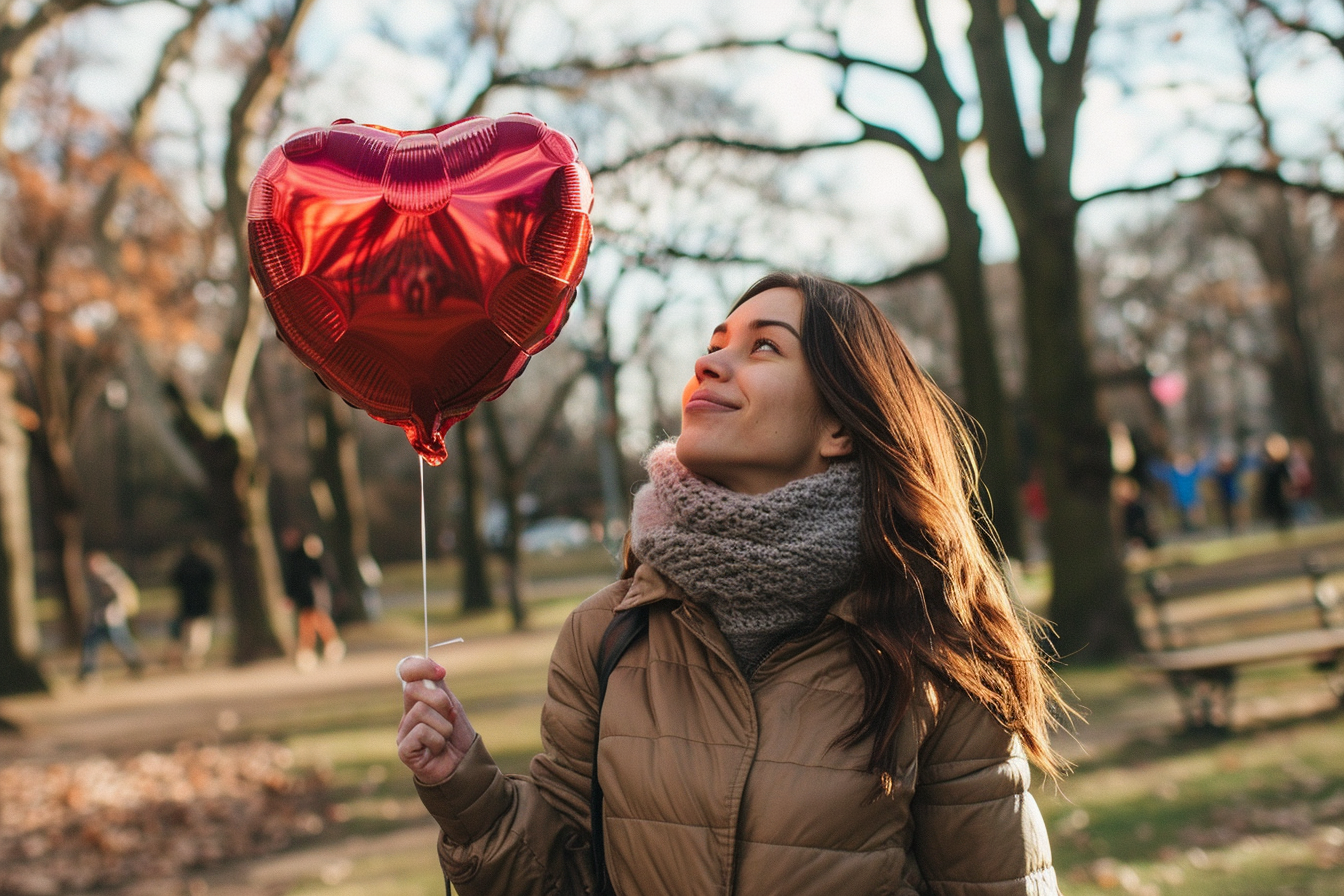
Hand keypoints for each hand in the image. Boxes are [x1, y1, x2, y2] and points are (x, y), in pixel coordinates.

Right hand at [396, 655, 476, 784]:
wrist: (465, 765)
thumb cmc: (458, 737)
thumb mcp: (451, 705)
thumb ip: (438, 687)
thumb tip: (432, 667)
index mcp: (416, 700)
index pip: (407, 672)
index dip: (420, 666)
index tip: (441, 672)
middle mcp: (406, 714)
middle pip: (413, 689)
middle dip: (440, 701)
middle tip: (451, 716)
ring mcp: (402, 733)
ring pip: (421, 711)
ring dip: (443, 725)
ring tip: (445, 738)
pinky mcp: (403, 750)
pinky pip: (421, 732)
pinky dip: (438, 740)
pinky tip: (438, 750)